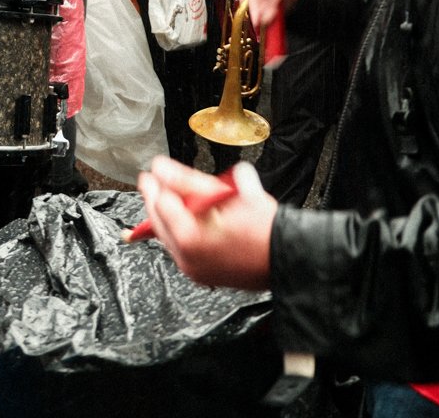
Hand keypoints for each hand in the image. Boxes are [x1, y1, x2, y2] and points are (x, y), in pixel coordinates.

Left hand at [137, 156, 275, 288]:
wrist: (288, 260)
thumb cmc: (267, 232)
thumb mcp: (237, 195)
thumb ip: (208, 181)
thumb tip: (185, 170)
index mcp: (191, 237)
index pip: (164, 201)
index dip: (160, 179)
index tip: (156, 166)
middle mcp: (187, 256)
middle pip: (159, 221)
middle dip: (154, 197)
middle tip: (150, 179)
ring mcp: (193, 268)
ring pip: (166, 236)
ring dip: (162, 214)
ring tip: (160, 195)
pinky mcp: (201, 273)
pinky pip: (178, 248)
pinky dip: (175, 231)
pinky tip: (177, 218)